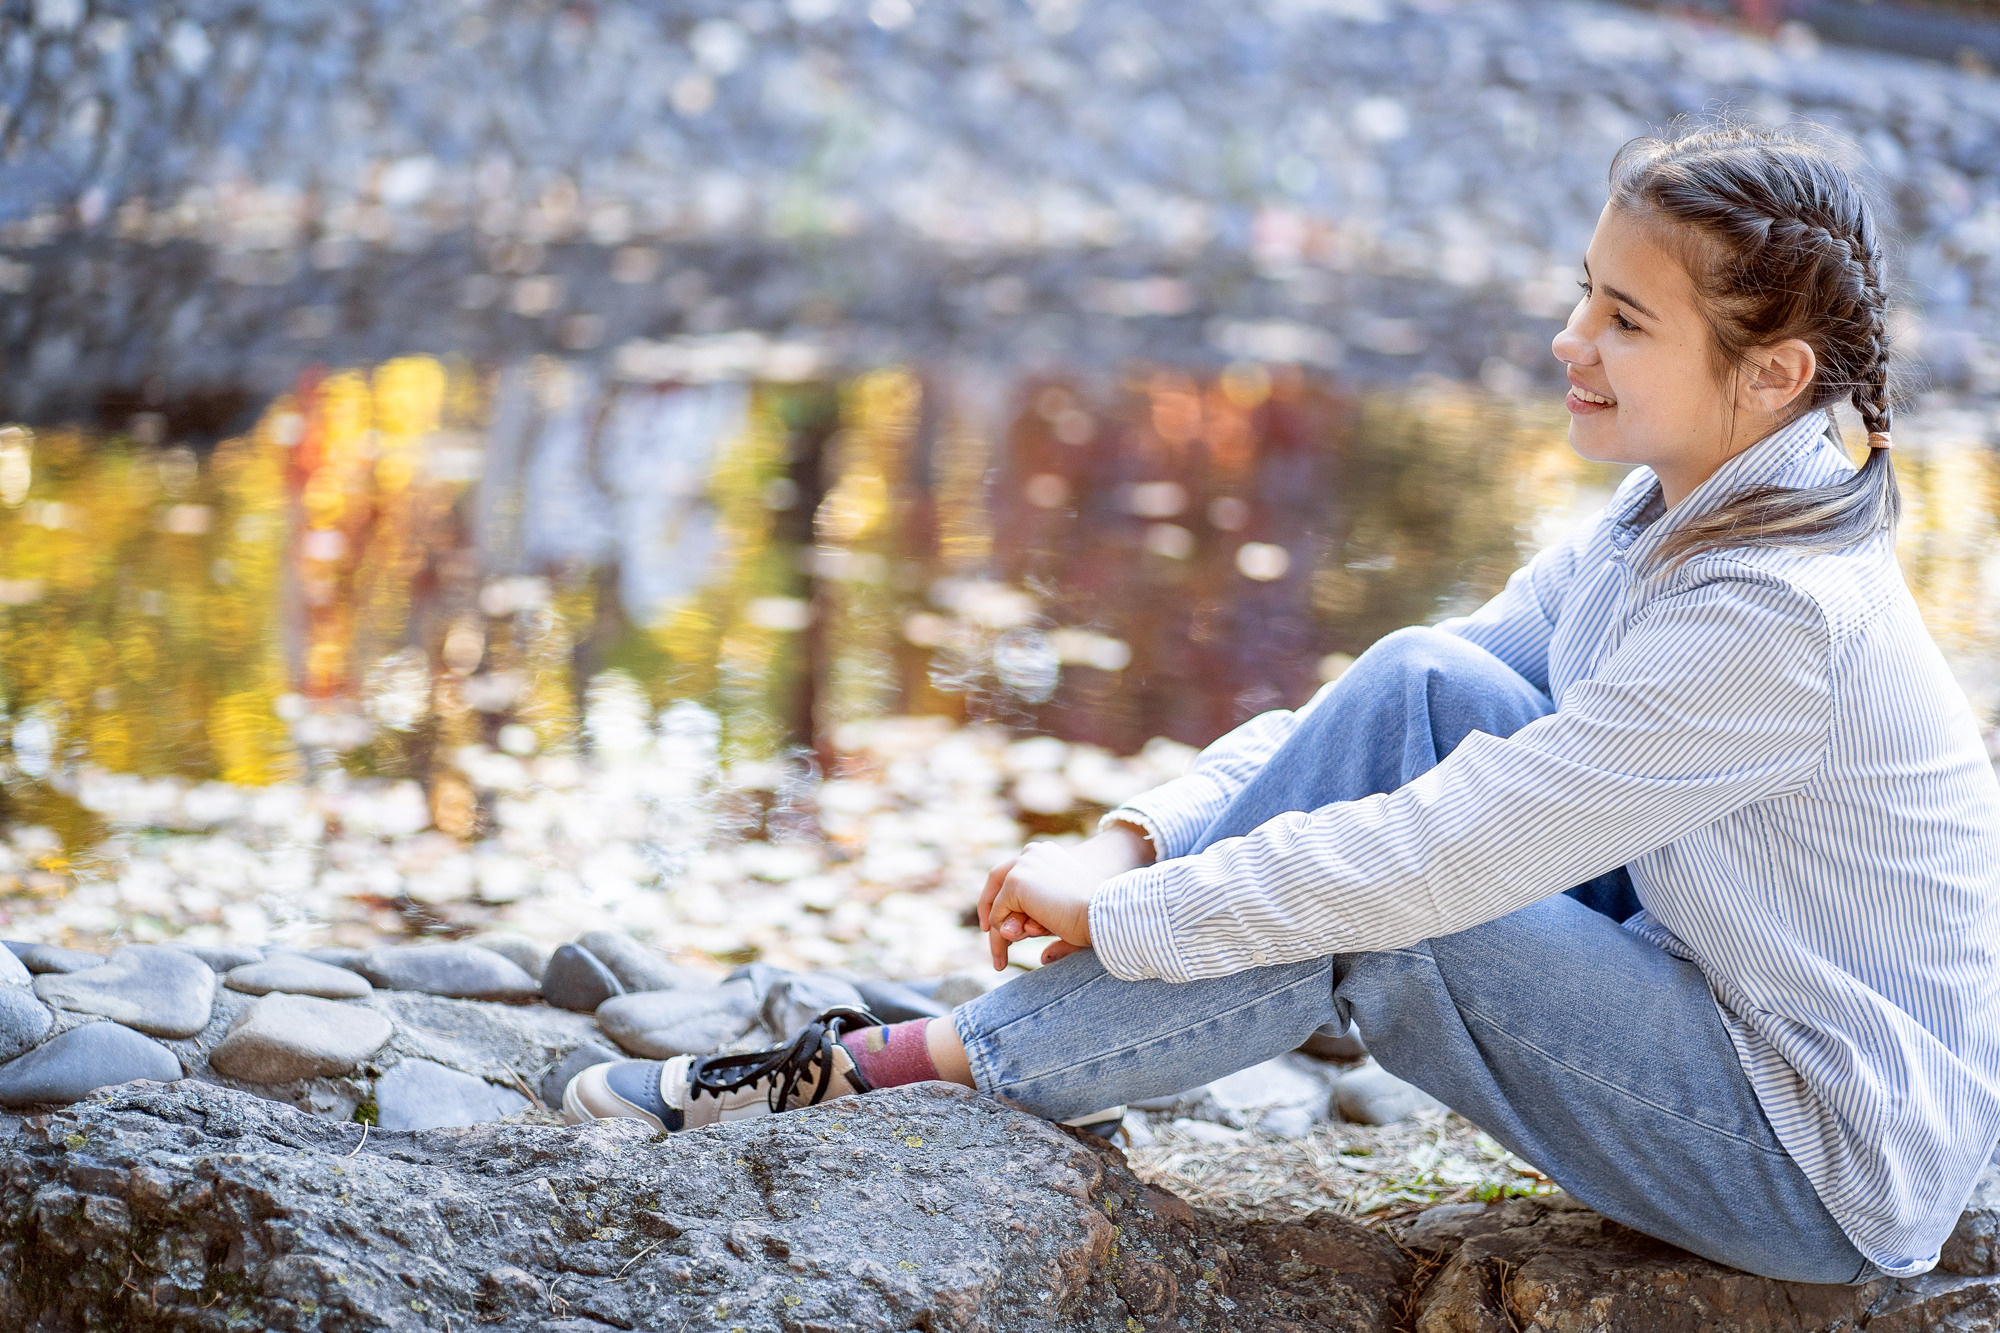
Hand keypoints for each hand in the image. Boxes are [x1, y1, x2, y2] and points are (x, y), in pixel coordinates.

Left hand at [979, 840, 1099, 969]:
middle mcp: (1031, 853)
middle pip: (997, 881)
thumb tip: (1042, 959)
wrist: (1104, 913)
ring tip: (1004, 957)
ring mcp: (1022, 866)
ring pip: (997, 902)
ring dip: (1000, 931)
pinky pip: (998, 915)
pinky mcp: (1015, 882)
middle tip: (986, 932)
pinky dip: (1005, 932)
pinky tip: (1026, 938)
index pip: (1013, 874)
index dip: (1003, 898)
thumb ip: (1051, 932)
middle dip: (989, 909)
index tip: (997, 922)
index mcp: (1046, 854)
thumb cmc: (1096, 920)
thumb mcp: (1066, 921)